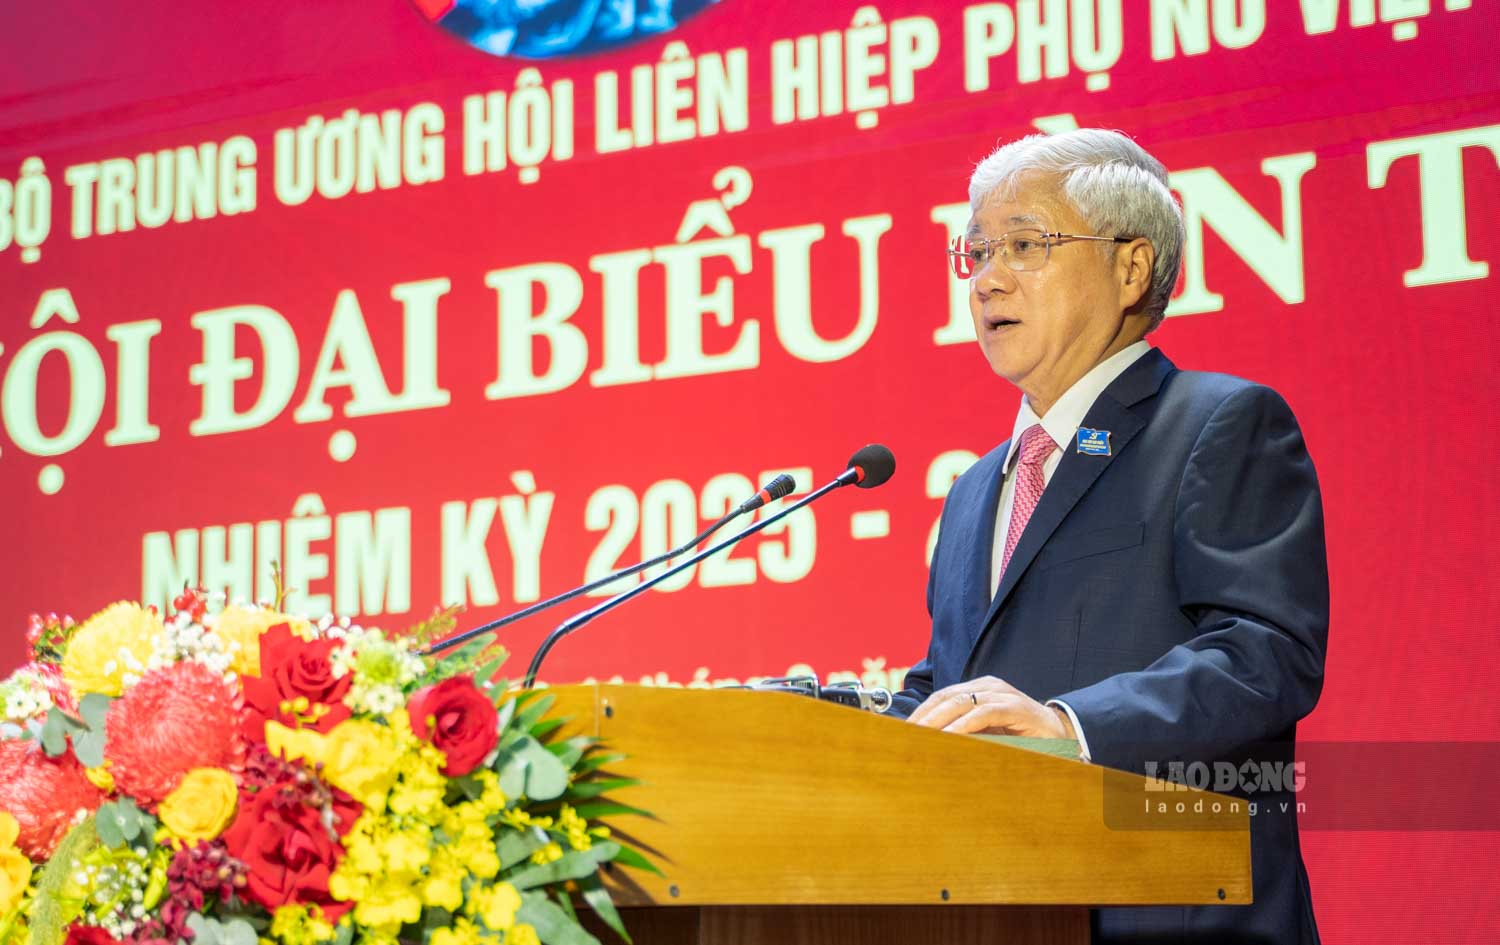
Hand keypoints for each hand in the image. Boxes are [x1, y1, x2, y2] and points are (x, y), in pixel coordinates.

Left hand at [907, 675, 1077, 742]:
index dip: (921, 711)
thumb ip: (963, 732)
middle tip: (905, 734)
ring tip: (920, 735)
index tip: (903, 729)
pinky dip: (962, 726)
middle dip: (923, 716)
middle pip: (946, 697)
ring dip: (937, 721)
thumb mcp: (986, 732)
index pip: (942, 696)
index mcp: (979, 688)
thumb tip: (930, 744)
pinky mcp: (1014, 707)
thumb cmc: (1020, 734)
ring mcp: (1001, 694)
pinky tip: (949, 736)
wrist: (1061, 734)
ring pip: (960, 702)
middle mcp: (988, 686)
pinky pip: (982, 714)